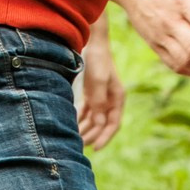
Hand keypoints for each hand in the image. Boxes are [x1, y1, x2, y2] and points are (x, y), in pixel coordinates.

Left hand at [75, 13, 125, 147]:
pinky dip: (80, 119)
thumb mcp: (98, 80)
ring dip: (85, 129)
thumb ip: (99, 102)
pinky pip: (87, 111)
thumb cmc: (96, 58)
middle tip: (79, 146)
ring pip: (94, 119)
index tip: (94, 148)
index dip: (105, 137)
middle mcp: (110, 99)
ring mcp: (100, 96)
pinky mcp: (91, 92)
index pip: (113, 123)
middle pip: (103, 124)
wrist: (91, 41)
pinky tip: (72, 125)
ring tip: (74, 139)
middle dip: (92, 135)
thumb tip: (100, 123)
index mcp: (117, 97)